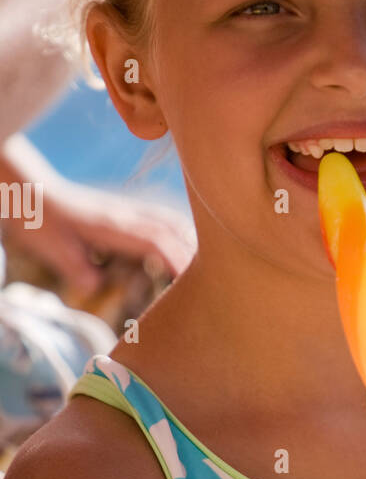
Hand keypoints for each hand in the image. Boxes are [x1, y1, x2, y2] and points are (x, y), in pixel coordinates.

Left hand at [2, 178, 194, 294]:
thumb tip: (94, 286)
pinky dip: (181, 232)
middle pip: (174, 228)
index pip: (157, 241)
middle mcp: (127, 215)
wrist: (32, 192)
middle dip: (197, 250)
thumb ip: (76, 268)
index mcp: (113, 225)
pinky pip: (163, 220)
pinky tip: (187, 245)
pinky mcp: (128, 213)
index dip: (179, 260)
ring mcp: (129, 211)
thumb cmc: (41, 222)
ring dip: (193, 239)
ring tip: (211, 262)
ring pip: (172, 221)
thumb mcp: (53, 248)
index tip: (195, 281)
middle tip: (219, 274)